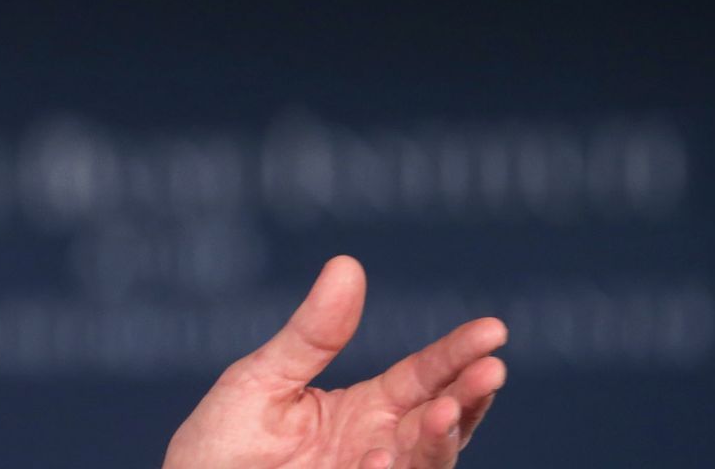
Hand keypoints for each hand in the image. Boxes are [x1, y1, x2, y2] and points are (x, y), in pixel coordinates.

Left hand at [162, 256, 506, 468]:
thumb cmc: (221, 444)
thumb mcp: (263, 379)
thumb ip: (312, 335)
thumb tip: (347, 264)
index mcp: (366, 410)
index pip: (424, 377)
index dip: (458, 355)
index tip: (493, 331)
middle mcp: (380, 448)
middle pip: (442, 421)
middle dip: (469, 397)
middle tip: (490, 370)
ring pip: (426, 463)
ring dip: (440, 440)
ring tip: (442, 411)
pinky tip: (380, 460)